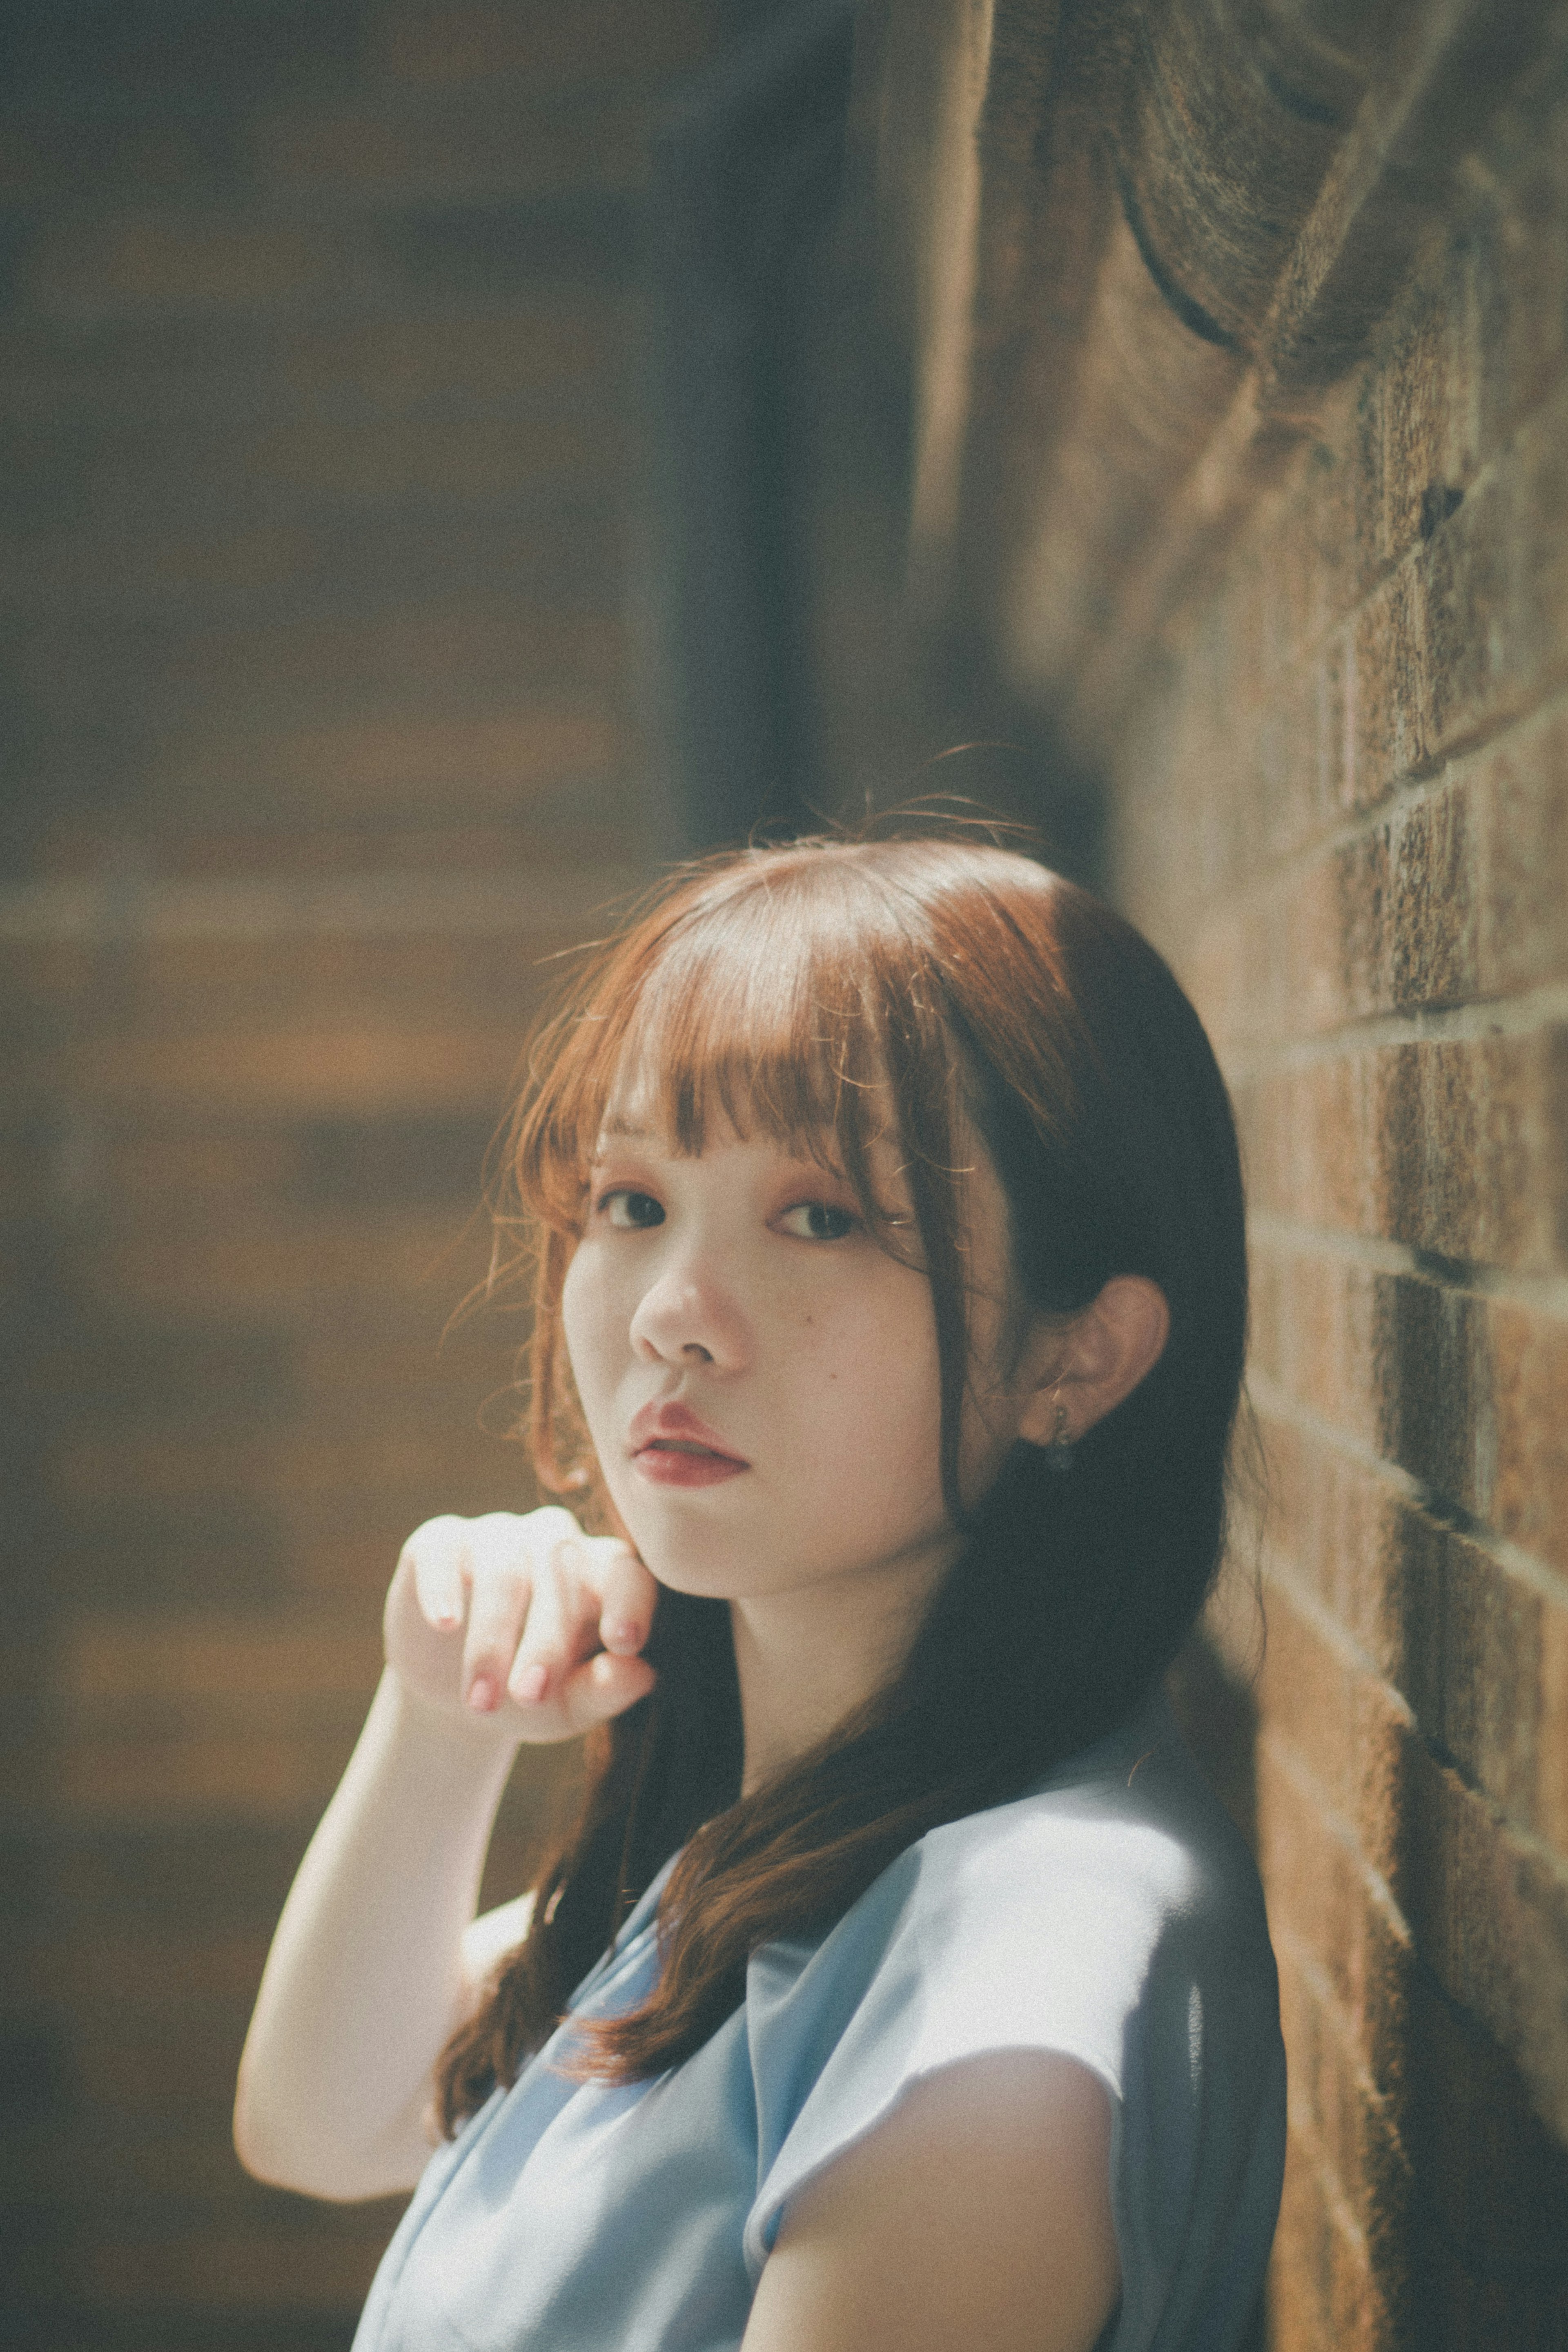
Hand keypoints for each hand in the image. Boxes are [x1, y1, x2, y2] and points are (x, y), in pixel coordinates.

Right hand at [383, 1507, 658, 1742]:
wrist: (454, 1696)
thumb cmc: (531, 1694)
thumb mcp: (569, 1705)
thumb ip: (605, 1689)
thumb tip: (642, 1674)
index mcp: (601, 1574)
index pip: (626, 1575)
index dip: (627, 1604)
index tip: (624, 1643)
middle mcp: (555, 1541)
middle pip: (561, 1573)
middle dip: (545, 1642)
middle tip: (528, 1698)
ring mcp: (498, 1535)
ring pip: (504, 1569)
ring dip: (492, 1637)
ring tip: (481, 1699)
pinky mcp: (441, 1542)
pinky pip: (444, 1551)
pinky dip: (444, 1586)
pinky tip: (445, 1623)